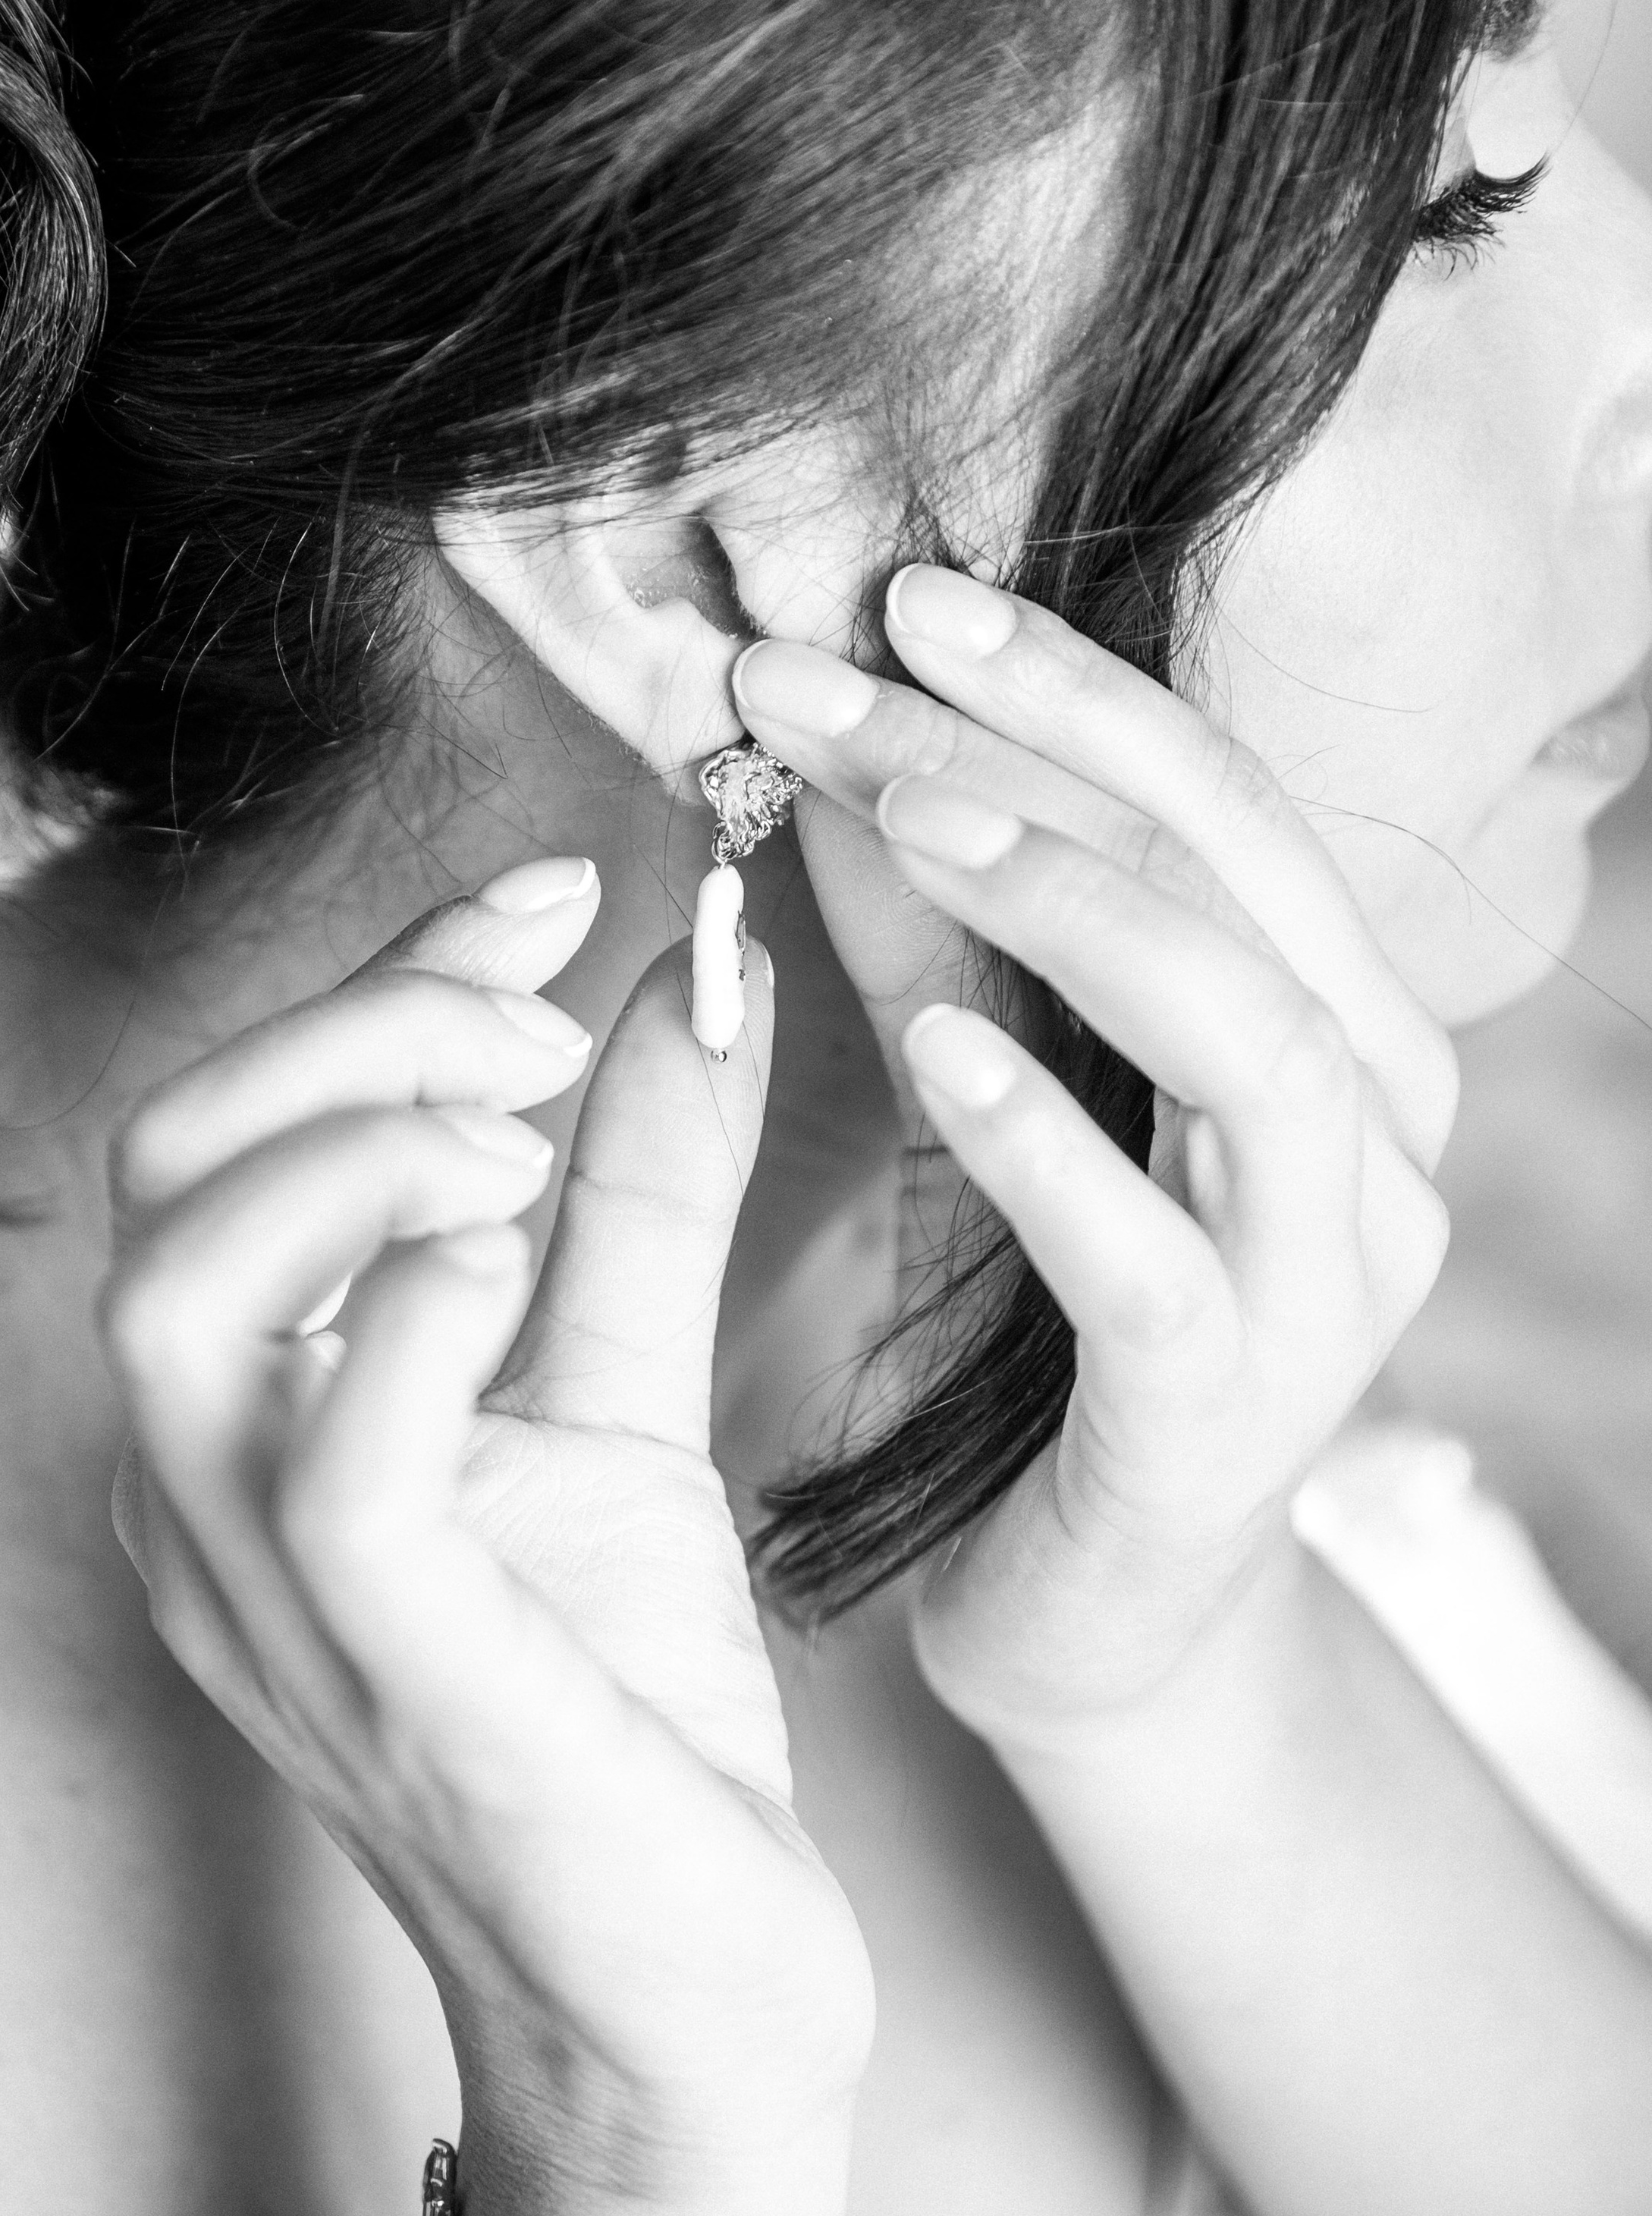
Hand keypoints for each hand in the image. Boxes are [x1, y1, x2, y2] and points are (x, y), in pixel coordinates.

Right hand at [100, 860, 870, 2215]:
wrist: (692, 2008)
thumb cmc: (628, 1705)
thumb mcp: (623, 1397)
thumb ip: (640, 1197)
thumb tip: (699, 979)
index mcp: (243, 1423)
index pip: (221, 1139)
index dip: (379, 985)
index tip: (562, 896)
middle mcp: (202, 1500)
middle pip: (169, 1178)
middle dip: (357, 1037)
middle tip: (543, 1013)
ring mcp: (270, 1598)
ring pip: (189, 1297)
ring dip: (365, 1147)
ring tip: (535, 1125)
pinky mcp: (392, 1679)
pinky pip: (335, 1461)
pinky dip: (418, 1310)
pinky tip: (531, 1252)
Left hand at [732, 568, 1457, 1743]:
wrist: (1096, 1616)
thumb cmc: (1043, 1331)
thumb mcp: (988, 1092)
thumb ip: (933, 934)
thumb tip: (836, 744)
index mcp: (1342, 1030)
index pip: (1221, 805)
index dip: (1065, 684)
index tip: (895, 599)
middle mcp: (1379, 1136)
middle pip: (1237, 882)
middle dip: (1035, 753)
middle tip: (845, 674)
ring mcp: (1328, 1283)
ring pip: (1248, 1038)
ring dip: (1068, 902)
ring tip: (902, 811)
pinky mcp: (1232, 1416)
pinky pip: (1153, 1261)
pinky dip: (1046, 1143)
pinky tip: (933, 1053)